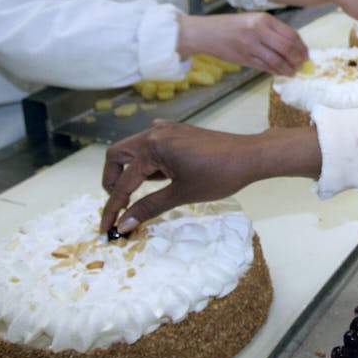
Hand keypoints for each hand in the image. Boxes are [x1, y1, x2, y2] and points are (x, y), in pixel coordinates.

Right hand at [99, 120, 319, 233]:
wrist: (251, 156)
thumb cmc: (220, 175)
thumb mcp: (181, 194)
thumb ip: (148, 207)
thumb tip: (124, 223)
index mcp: (152, 147)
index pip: (122, 183)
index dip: (112, 208)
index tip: (105, 228)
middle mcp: (154, 133)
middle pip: (117, 157)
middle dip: (112, 182)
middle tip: (121, 205)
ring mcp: (166, 129)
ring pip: (133, 150)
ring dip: (130, 172)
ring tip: (143, 195)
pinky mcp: (177, 132)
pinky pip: (150, 146)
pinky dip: (147, 163)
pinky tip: (159, 177)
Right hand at [177, 12, 307, 75]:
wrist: (206, 32)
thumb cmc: (231, 26)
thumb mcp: (253, 20)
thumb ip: (272, 30)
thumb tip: (293, 45)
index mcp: (264, 19)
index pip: (291, 34)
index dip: (302, 47)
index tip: (306, 54)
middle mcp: (258, 31)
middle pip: (287, 48)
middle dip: (298, 59)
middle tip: (302, 65)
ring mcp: (251, 45)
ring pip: (277, 60)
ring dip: (289, 68)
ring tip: (294, 72)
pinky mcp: (243, 58)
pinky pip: (265, 67)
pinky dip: (276, 72)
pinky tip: (282, 73)